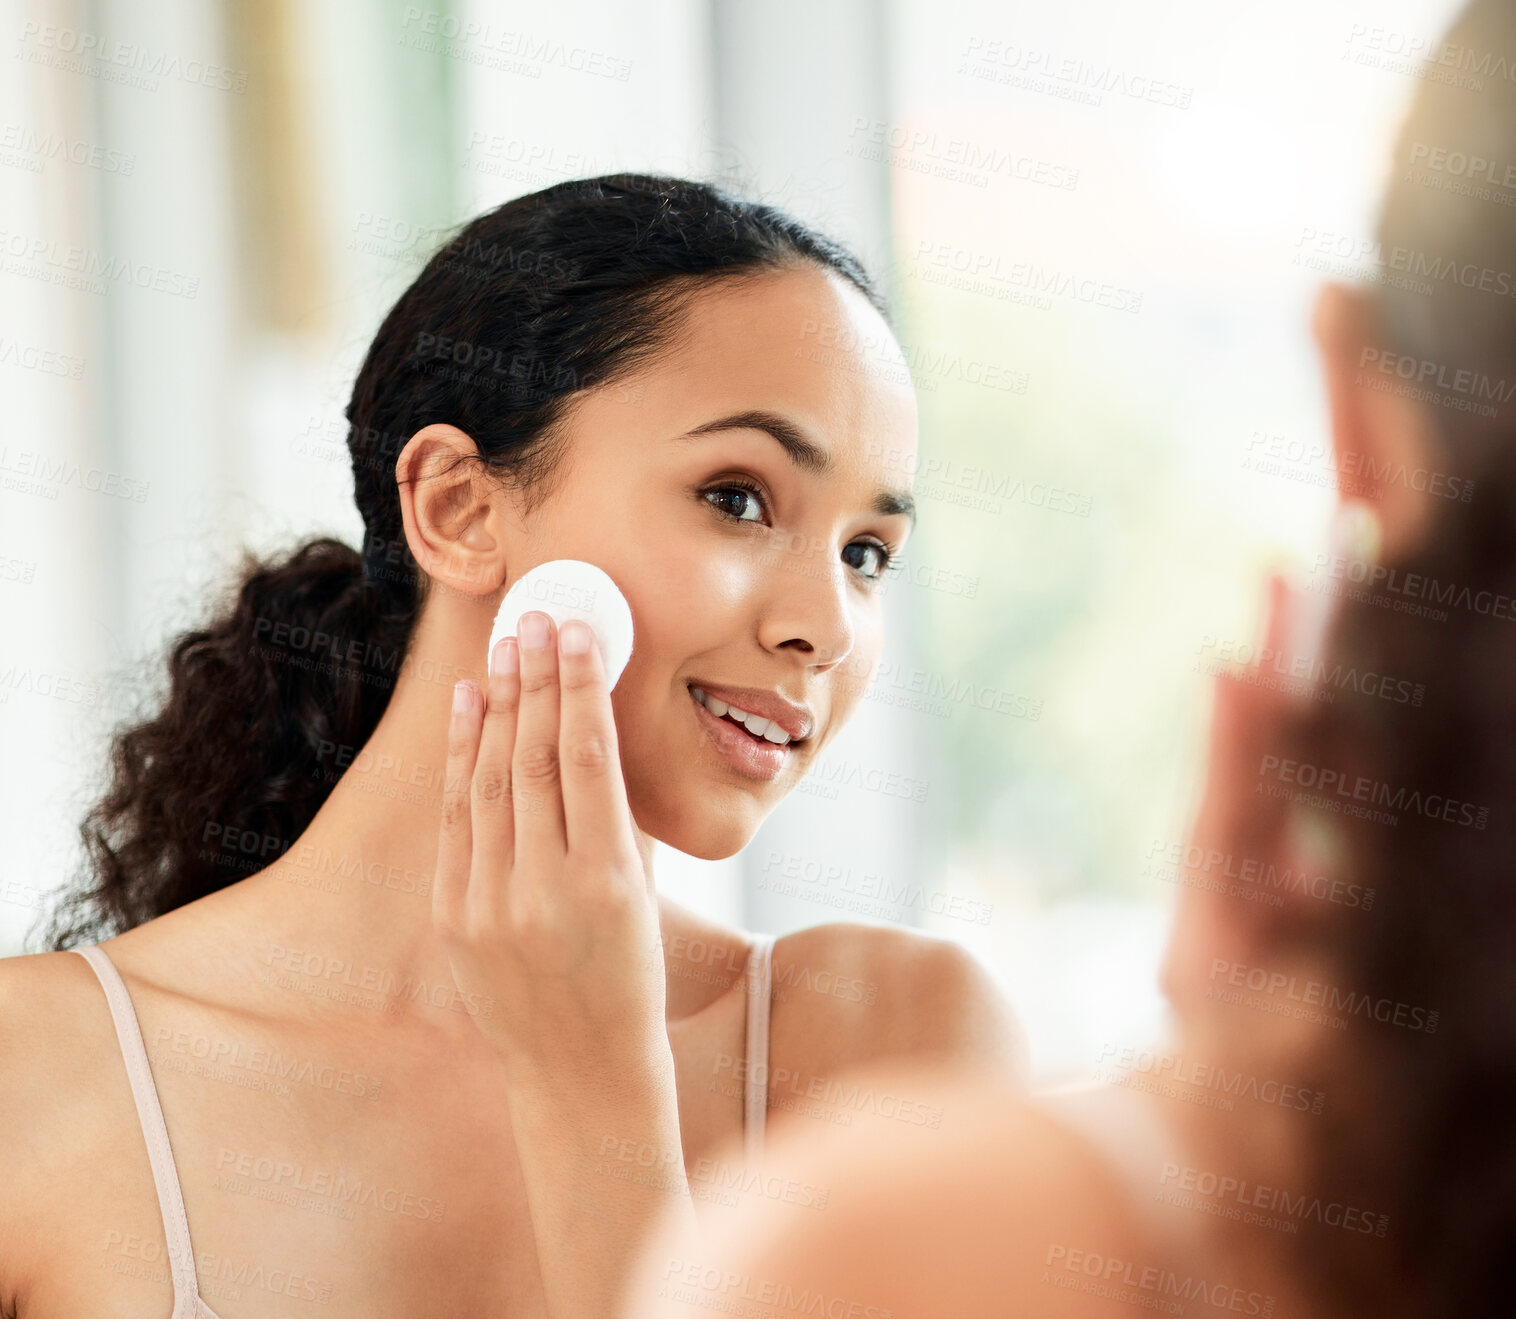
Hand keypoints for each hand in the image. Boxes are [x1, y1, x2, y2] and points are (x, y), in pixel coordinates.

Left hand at [434, 609, 666, 1076]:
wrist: (581, 1069)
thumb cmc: (630, 978)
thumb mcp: (641, 897)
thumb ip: (613, 821)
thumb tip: (587, 729)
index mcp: (607, 881)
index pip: (586, 759)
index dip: (580, 688)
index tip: (578, 634)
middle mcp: (543, 887)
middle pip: (532, 757)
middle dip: (536, 679)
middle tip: (538, 618)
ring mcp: (489, 903)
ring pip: (489, 780)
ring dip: (498, 705)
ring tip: (506, 646)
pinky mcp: (453, 917)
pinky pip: (457, 820)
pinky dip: (461, 757)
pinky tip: (470, 708)